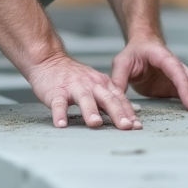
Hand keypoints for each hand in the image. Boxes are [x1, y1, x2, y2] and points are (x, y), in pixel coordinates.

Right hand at [24, 52, 142, 129]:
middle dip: (118, 113)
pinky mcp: (57, 91)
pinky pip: (58, 104)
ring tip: (95, 124)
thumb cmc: (73, 77)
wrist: (49, 60)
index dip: (129, 113)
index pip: (119, 99)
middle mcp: (91, 84)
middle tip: (126, 127)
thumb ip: (109, 98)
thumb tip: (127, 116)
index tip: (137, 127)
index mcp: (102, 84)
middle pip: (107, 99)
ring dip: (90, 111)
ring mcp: (74, 87)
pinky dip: (60, 114)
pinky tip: (61, 124)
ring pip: (84, 99)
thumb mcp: (96, 84)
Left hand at [110, 38, 187, 112]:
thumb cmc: (133, 53)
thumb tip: (115, 99)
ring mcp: (179, 76)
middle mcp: (176, 66)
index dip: (184, 88)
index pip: (177, 72)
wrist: (142, 46)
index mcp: (163, 58)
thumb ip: (119, 79)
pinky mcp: (178, 86)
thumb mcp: (122, 63)